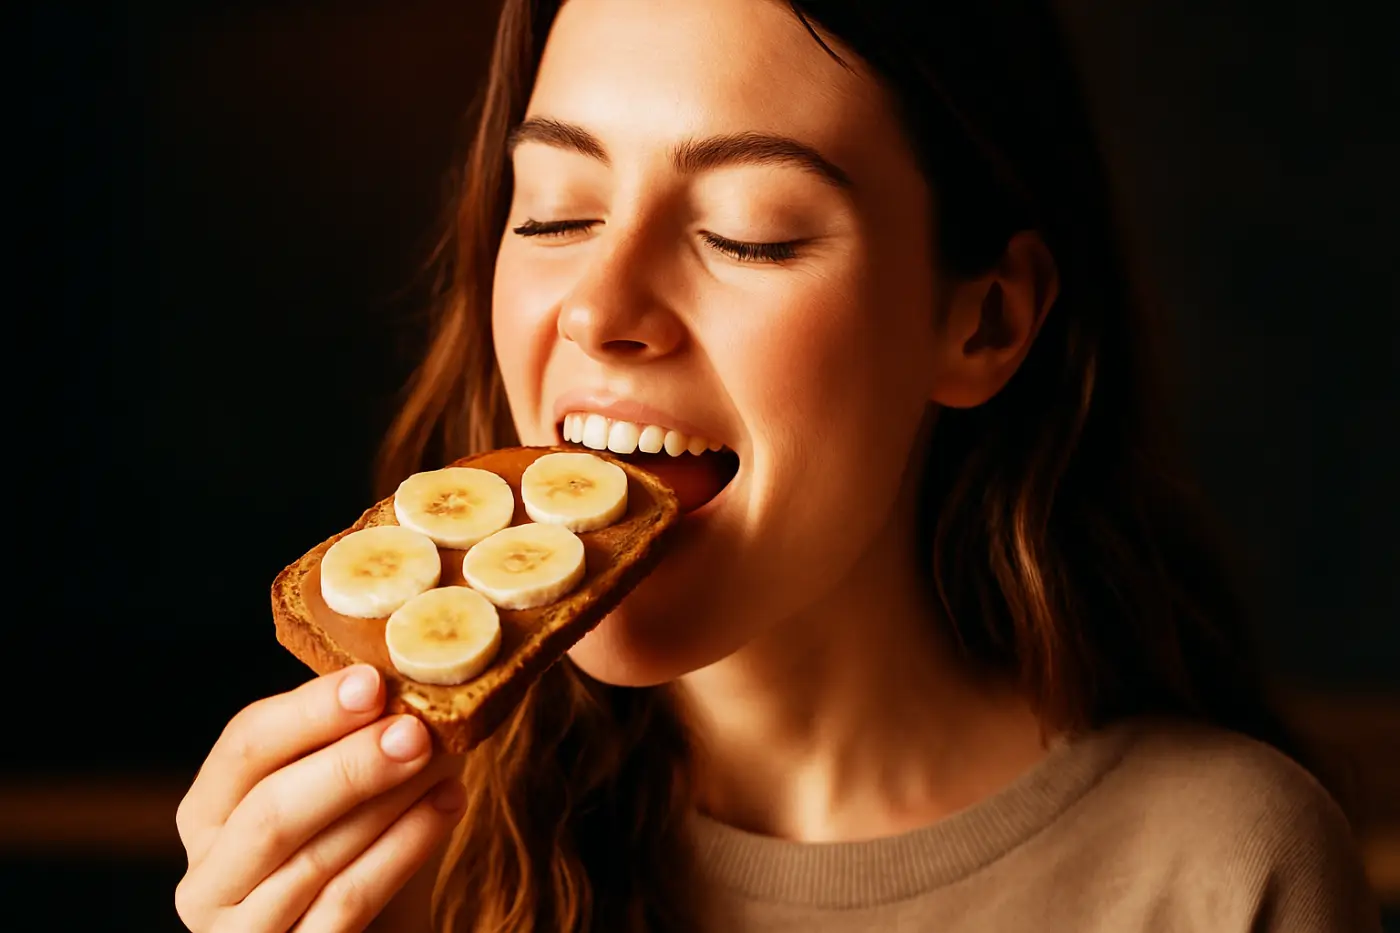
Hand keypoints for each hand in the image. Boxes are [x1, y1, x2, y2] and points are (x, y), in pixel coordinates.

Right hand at [175, 665, 465, 931]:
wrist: (378, 931)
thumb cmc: (357, 851)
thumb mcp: (343, 790)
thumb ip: (358, 736)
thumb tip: (414, 670)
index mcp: (209, 812)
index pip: (243, 747)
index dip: (309, 711)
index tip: (373, 682)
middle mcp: (207, 878)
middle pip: (269, 811)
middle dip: (349, 765)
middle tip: (415, 730)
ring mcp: (241, 932)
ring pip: (313, 860)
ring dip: (388, 804)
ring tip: (445, 763)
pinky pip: (347, 904)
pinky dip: (402, 851)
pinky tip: (447, 806)